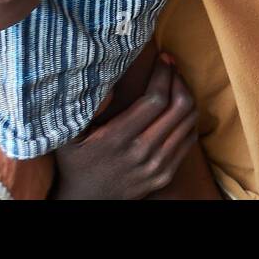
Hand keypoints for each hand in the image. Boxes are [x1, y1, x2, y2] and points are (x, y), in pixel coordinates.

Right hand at [54, 55, 198, 198]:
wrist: (86, 200)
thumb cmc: (76, 161)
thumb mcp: (68, 135)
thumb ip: (86, 108)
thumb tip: (107, 82)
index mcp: (117, 139)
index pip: (155, 100)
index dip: (164, 75)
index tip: (163, 58)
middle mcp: (142, 153)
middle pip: (178, 108)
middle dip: (179, 79)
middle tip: (172, 65)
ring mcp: (157, 167)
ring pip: (188, 122)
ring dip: (187, 96)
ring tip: (176, 82)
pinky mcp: (166, 175)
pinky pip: (189, 139)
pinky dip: (189, 119)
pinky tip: (178, 107)